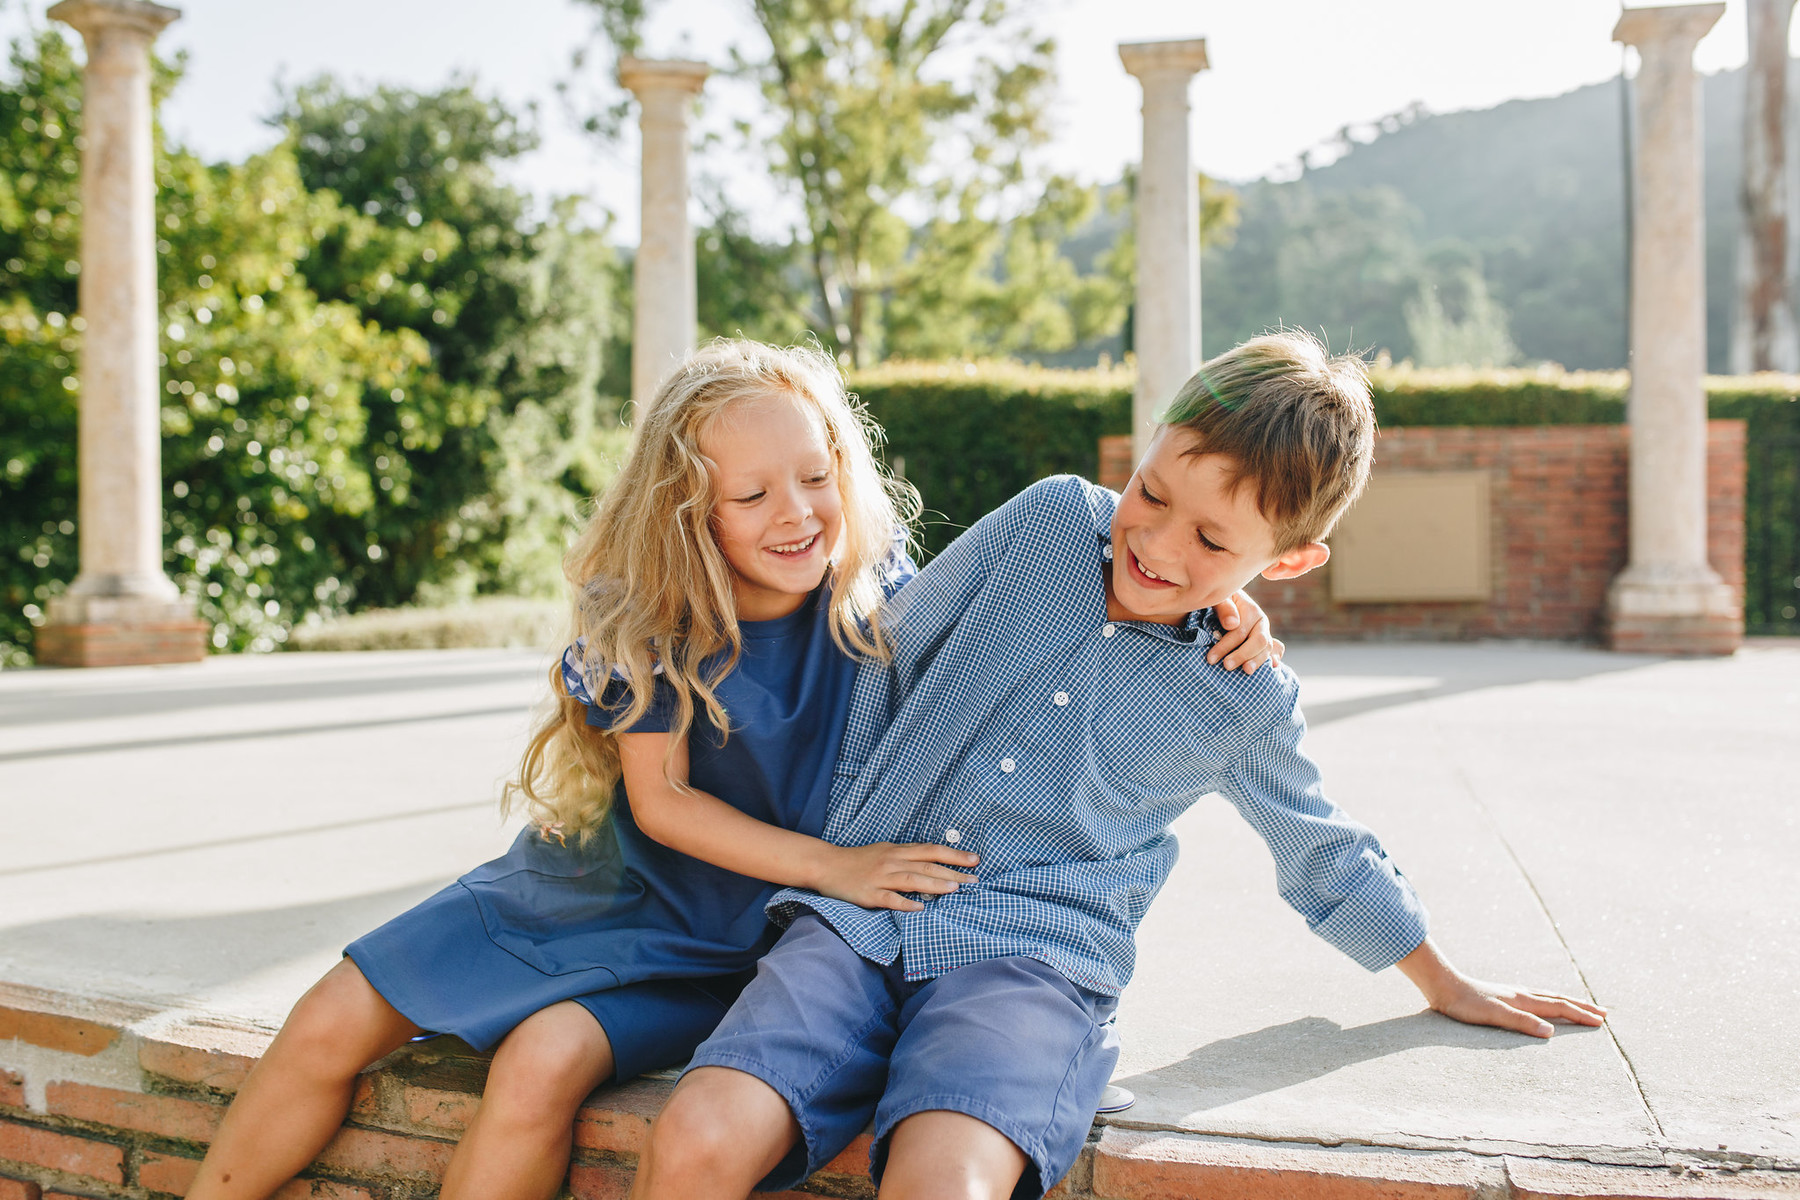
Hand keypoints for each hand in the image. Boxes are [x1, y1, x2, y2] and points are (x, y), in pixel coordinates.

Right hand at [814, 842, 978, 911]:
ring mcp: (880, 878)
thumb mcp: (886, 851)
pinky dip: (905, 903)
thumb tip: (934, 863)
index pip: (931, 851)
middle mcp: (892, 862)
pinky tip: (919, 908)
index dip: (954, 855)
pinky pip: (889, 899)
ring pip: (912, 880)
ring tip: (954, 889)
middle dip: (953, 872)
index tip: (975, 860)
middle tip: (974, 879)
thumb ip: (908, 857)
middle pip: (927, 865)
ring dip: (934, 884)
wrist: (827, 865)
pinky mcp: (869, 894)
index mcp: (898, 851)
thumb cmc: (859, 860)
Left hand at [1209, 589, 1283, 674]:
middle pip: (1258, 641)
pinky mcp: (1264, 642)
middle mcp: (1260, 623)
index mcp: (1251, 610)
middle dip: (1242, 655)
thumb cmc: (1218, 601)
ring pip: (1267, 648)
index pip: (1240, 632)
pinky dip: (1276, 657)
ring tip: (1247, 671)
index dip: (1225, 646)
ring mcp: (1264, 632)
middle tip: (1227, 666)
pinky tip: (1273, 667)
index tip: (1211, 658)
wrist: (1224, 603)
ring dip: (1257, 661)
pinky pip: (1276, 649)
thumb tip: (1232, 624)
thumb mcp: (1218, 599)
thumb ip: (1224, 607)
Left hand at [1422, 975, 1607, 1038]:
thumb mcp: (1493, 1015)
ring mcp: (1511, 993)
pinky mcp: (1500, 995)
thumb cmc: (1465, 1004)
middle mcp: (1520, 994)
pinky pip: (1533, 998)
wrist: (1442, 985)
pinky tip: (1540, 1004)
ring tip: (1578, 1006)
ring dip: (1566, 1002)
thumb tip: (1551, 1033)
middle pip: (1557, 999)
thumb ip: (1521, 1022)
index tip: (1601, 1022)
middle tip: (1602, 1013)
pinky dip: (1547, 1001)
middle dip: (1580, 1006)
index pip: (1559, 1007)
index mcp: (1522, 999)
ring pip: (1546, 996)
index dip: (1580, 1015)